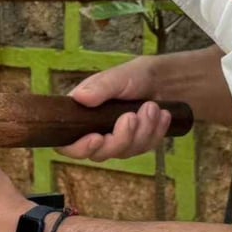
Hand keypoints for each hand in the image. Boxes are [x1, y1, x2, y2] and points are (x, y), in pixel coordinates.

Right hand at [57, 58, 172, 161]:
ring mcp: (115, 142)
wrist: (161, 81)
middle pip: (99, 154)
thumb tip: (79, 97)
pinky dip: (155, 132)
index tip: (97, 138)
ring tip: (152, 106)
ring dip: (142, 130)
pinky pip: (144, 148)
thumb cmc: (132, 76)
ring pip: (125, 152)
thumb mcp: (115, 78)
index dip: (79, 148)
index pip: (68, 145)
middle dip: (120, 137)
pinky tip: (162, 115)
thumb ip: (98, 88)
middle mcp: (94, 133)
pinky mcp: (135, 145)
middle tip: (132, 116)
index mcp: (79, 117)